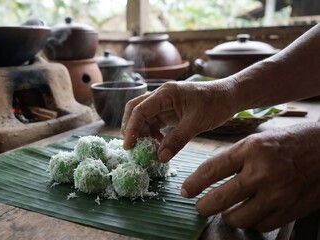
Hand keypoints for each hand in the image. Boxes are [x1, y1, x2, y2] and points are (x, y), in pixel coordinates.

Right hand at [121, 80, 237, 161]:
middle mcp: (161, 96)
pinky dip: (152, 133)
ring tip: (146, 148)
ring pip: (143, 117)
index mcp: (165, 93)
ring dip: (141, 132)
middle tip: (132, 147)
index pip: (140, 110)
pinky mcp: (169, 110)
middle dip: (131, 128)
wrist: (230, 96)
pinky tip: (158, 145)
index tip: (128, 146)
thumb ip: (177, 140)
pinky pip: (154, 122)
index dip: (132, 128)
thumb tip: (159, 157)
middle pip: (135, 109)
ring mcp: (164, 103)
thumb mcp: (196, 123)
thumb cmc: (216, 104)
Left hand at [182, 123, 319, 231]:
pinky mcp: (290, 209)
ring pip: (239, 218)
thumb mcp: (258, 140)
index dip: (194, 184)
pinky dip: (251, 222)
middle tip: (200, 207)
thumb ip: (234, 158)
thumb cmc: (289, 142)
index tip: (186, 191)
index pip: (212, 170)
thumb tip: (209, 177)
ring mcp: (278, 193)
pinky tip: (249, 213)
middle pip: (221, 198)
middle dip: (204, 207)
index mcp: (251, 149)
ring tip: (225, 212)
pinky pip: (260, 225)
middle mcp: (263, 172)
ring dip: (227, 217)